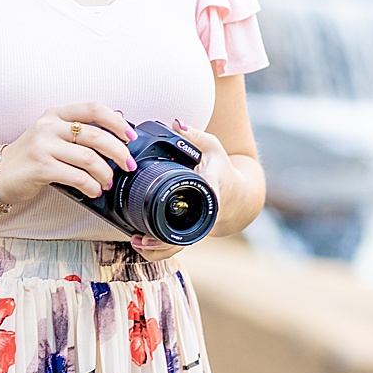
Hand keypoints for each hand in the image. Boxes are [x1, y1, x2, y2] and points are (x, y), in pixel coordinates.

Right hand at [0, 103, 135, 207]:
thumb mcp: (53, 134)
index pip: (93, 108)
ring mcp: (43, 146)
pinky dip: (91, 186)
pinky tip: (93, 190)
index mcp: (56, 113)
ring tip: (106, 182)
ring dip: (105, 173)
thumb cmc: (30, 156)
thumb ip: (79, 129)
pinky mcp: (40, 167)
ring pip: (89, 158)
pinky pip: (76, 176)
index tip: (131, 136)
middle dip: (119, 152)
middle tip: (128, 165)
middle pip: (96, 135)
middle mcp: (49, 125)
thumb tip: (117, 123)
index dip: (117, 121)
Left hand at [127, 116, 245, 260]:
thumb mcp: (212, 147)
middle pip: (185, 233)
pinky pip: (174, 246)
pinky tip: (141, 246)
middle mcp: (204, 213)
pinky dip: (158, 250)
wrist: (236, 194)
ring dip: (157, 249)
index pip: (203, 197)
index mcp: (210, 189)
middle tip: (140, 238)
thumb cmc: (221, 169)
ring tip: (137, 243)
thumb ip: (193, 135)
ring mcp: (198, 226)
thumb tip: (175, 122)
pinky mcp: (190, 233)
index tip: (170, 211)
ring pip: (177, 245)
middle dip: (161, 240)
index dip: (189, 204)